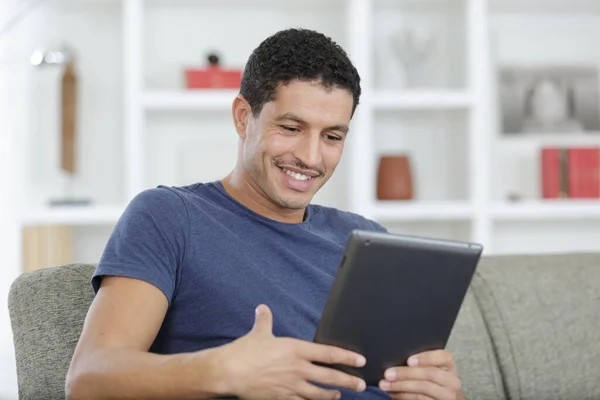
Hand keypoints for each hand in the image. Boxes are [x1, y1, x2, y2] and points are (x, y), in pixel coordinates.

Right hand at [214, 304, 366, 399]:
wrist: (229, 372)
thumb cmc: (244, 351)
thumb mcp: (258, 333)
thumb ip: (265, 320)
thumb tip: (262, 308)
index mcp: (296, 350)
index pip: (328, 353)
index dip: (347, 357)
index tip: (360, 361)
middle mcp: (298, 369)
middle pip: (330, 377)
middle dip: (348, 381)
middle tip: (361, 385)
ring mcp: (291, 387)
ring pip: (319, 394)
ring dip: (331, 395)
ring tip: (339, 396)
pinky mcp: (282, 399)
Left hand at [378, 350, 462, 399]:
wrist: (442, 396)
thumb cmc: (430, 377)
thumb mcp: (430, 366)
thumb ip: (419, 360)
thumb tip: (396, 354)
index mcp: (448, 364)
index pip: (443, 356)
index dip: (426, 358)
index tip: (409, 361)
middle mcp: (451, 380)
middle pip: (430, 373)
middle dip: (406, 373)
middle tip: (388, 374)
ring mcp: (447, 395)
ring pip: (423, 389)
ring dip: (401, 386)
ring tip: (385, 384)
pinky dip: (403, 396)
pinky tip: (393, 393)